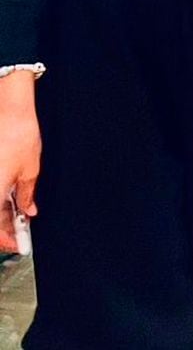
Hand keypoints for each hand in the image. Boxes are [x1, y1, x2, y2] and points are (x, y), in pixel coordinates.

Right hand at [0, 85, 41, 252]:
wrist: (8, 107)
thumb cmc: (19, 133)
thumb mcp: (30, 168)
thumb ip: (27, 193)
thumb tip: (29, 210)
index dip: (7, 239)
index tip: (18, 244)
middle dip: (1, 230)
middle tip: (16, 235)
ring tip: (14, 218)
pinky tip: (7, 201)